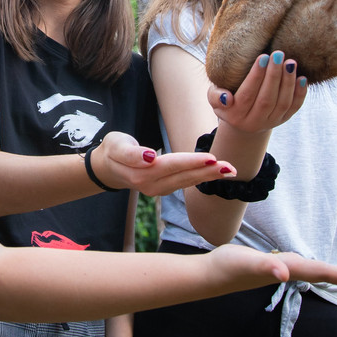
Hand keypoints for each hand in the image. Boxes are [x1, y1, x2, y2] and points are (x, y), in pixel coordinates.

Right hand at [92, 131, 237, 195]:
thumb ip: (131, 154)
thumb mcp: (116, 146)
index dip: (191, 162)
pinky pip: (184, 183)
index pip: (171, 166)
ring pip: (187, 182)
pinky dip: (201, 178)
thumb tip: (149, 158)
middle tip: (230, 167)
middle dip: (208, 172)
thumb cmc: (113, 150)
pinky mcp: (163, 189)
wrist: (106, 167)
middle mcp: (152, 185)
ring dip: (209, 177)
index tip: (211, 158)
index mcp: (141, 173)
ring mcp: (158, 190)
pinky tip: (215, 174)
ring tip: (229, 171)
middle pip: (183, 177)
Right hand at [207, 51, 306, 135]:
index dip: (256, 76)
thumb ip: (216, 96)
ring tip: (290, 62)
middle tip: (278, 54)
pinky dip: (300, 93)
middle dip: (274, 76)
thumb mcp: (214, 98)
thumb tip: (227, 97)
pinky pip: (294, 107)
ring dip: (288, 82)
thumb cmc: (227, 100)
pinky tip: (301, 77)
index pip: (247, 95)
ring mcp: (270, 122)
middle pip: (267, 99)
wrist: (242, 119)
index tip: (263, 57)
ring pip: (282, 103)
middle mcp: (254, 122)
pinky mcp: (283, 119)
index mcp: (235, 115)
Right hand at [207, 244, 336, 291]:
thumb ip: (265, 267)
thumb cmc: (226, 268)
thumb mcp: (246, 262)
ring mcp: (278, 271)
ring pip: (311, 272)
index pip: (324, 272)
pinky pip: (297, 267)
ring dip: (329, 273)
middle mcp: (287, 272)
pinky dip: (309, 266)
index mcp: (288, 269)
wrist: (207, 276)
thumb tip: (285, 274)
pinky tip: (305, 265)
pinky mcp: (268, 268)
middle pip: (323, 274)